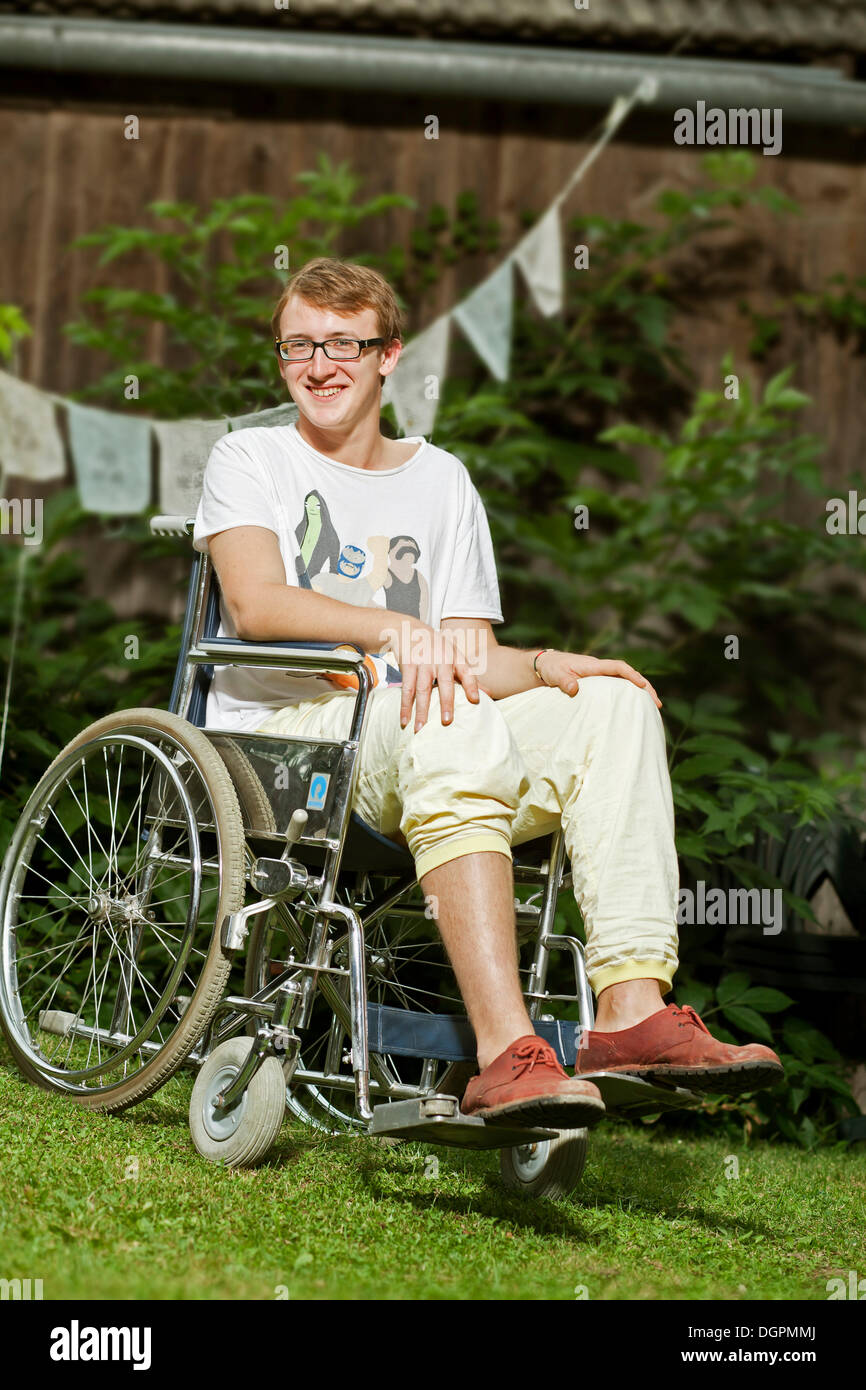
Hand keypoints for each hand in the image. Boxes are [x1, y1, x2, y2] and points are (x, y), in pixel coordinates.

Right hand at [381, 618, 483, 730]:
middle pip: (444, 683)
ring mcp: (423, 662)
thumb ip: (469, 676)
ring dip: (421, 710)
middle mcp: (440, 659)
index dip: (471, 685)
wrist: (410, 629)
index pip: (467, 671)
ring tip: (420, 729)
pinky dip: (405, 706)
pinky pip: (406, 689)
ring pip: (423, 689)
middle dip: (446, 702)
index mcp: (455, 657)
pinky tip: (405, 720)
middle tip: (447, 721)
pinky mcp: (408, 665)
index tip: (475, 700)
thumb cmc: (438, 649)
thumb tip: (489, 694)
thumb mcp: (455, 656)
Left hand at [535, 650, 661, 708]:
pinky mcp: (597, 685)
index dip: (632, 675)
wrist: (545, 666)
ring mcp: (600, 677)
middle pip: (628, 676)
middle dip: (645, 687)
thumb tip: (574, 689)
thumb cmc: (551, 668)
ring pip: (624, 683)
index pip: (618, 667)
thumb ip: (564, 681)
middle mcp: (601, 670)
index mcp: (593, 665)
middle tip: (657, 704)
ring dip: (638, 694)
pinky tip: (632, 711)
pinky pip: (617, 689)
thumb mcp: (555, 674)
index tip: (643, 686)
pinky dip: (627, 698)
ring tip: (651, 710)